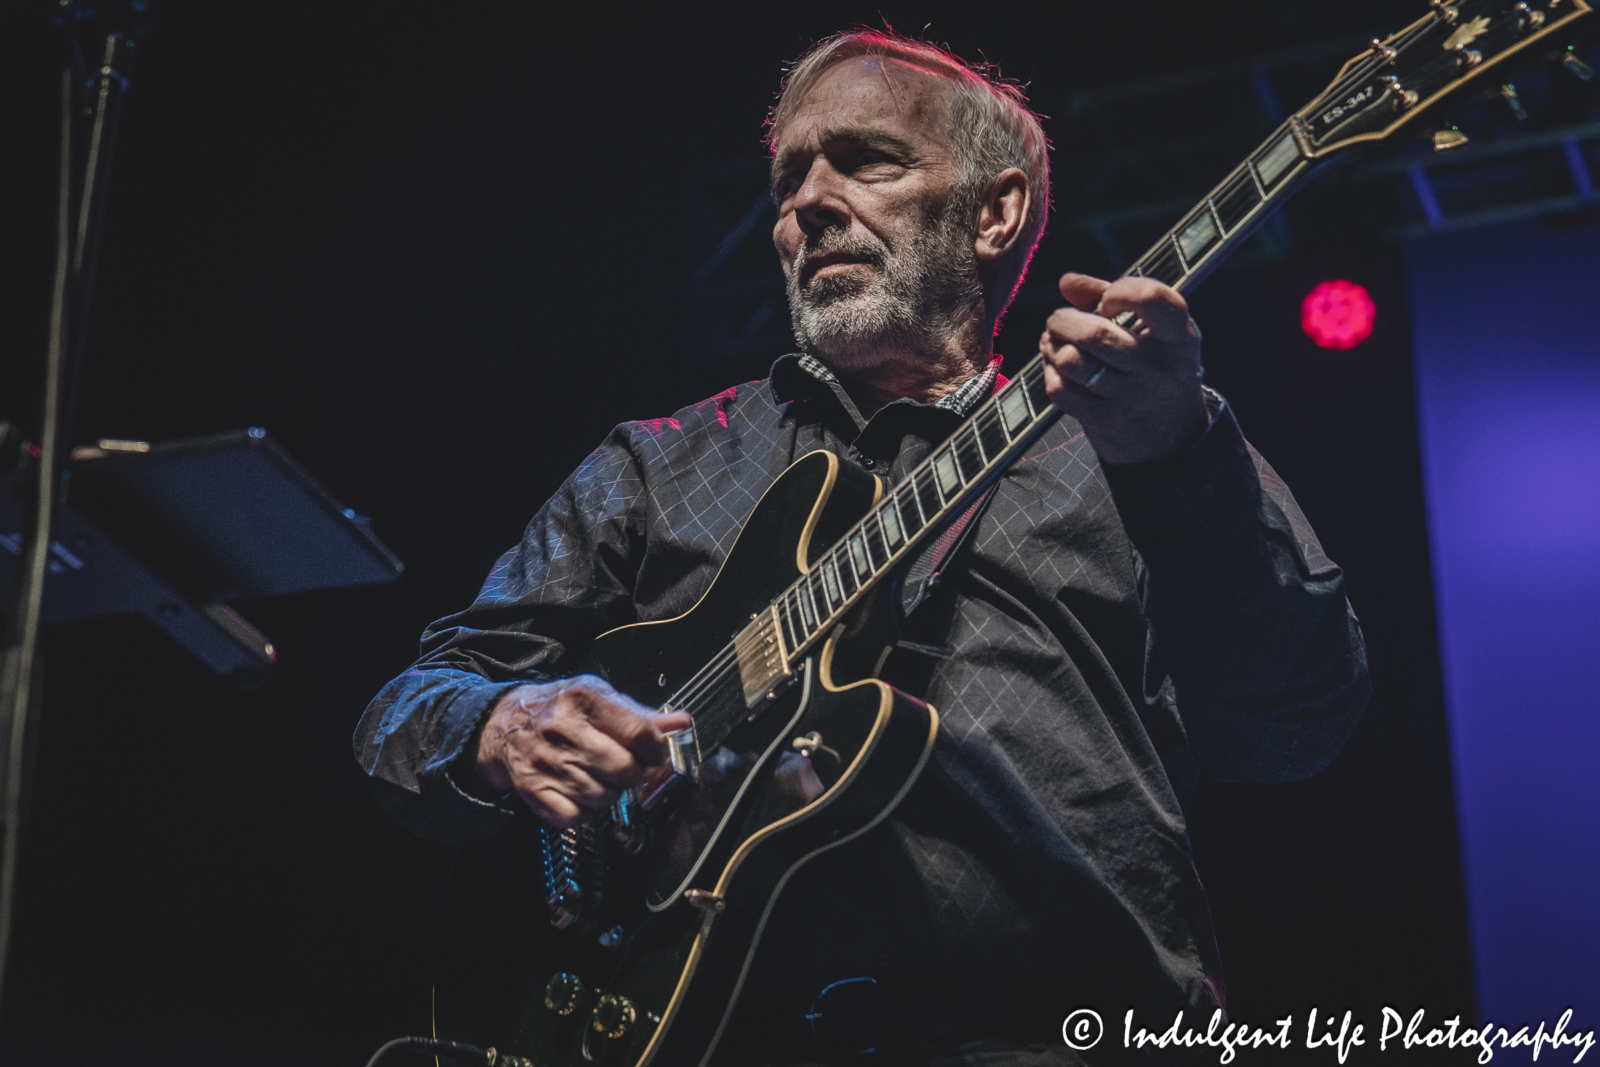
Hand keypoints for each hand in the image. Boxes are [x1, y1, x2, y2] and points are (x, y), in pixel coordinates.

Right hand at [473, 676, 694, 827]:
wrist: (506, 722)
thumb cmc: (559, 709)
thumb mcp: (599, 697)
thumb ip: (639, 714)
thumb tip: (680, 723)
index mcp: (584, 700)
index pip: (638, 732)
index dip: (655, 750)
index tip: (655, 755)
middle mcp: (562, 728)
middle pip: (623, 769)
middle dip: (632, 774)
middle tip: (625, 769)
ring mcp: (546, 761)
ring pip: (602, 797)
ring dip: (608, 794)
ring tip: (599, 778)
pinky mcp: (532, 788)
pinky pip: (574, 817)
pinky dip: (584, 812)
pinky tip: (580, 794)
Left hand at [1038, 272, 1209, 465]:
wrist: (1171, 436)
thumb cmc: (1156, 367)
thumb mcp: (1154, 331)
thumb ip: (1110, 297)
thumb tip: (1067, 281)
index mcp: (1178, 338)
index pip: (1150, 298)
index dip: (1118, 291)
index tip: (1107, 300)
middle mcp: (1156, 368)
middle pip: (1094, 334)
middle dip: (1064, 320)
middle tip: (1060, 319)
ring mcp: (1129, 397)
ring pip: (1071, 361)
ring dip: (1052, 344)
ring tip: (1054, 339)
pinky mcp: (1103, 419)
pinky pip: (1060, 389)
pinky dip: (1050, 371)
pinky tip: (1057, 365)